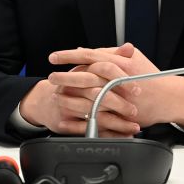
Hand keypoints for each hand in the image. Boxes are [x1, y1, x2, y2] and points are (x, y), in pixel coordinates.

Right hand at [18, 44, 141, 137]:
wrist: (46, 100)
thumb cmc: (73, 83)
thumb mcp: (91, 67)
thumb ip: (112, 56)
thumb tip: (129, 47)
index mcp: (82, 71)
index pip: (103, 72)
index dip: (122, 81)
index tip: (137, 89)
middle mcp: (73, 87)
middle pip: (98, 95)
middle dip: (119, 104)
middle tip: (134, 110)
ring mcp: (68, 106)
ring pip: (95, 115)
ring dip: (117, 123)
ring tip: (133, 126)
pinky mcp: (65, 123)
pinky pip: (89, 131)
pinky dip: (108, 135)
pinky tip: (122, 136)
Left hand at [47, 43, 183, 131]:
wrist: (168, 99)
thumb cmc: (151, 78)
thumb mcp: (133, 59)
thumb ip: (111, 54)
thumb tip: (87, 51)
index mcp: (120, 63)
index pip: (90, 56)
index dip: (70, 55)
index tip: (54, 57)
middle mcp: (118, 78)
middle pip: (85, 75)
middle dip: (65, 76)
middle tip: (51, 76)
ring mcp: (117, 97)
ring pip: (87, 95)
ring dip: (69, 95)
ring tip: (55, 94)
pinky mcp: (117, 113)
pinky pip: (93, 114)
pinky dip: (78, 115)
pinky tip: (66, 114)